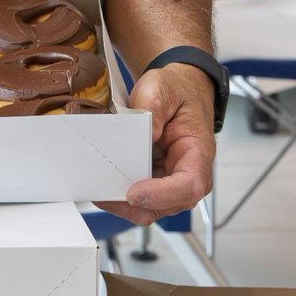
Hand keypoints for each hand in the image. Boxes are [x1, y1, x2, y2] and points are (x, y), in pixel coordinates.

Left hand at [95, 63, 215, 225]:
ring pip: (149, 206)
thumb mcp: (163, 89)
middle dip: (133, 205)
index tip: (133, 192)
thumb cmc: (176, 92)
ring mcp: (170, 180)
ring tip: (98, 188)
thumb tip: (144, 133)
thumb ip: (153, 107)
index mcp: (198, 153)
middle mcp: (187, 174)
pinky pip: (138, 196)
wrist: (178, 91)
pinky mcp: (154, 180)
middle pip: (165, 205)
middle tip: (103, 193)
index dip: (161, 195)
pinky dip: (120, 193)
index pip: (188, 186)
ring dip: (123, 202)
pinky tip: (103, 181)